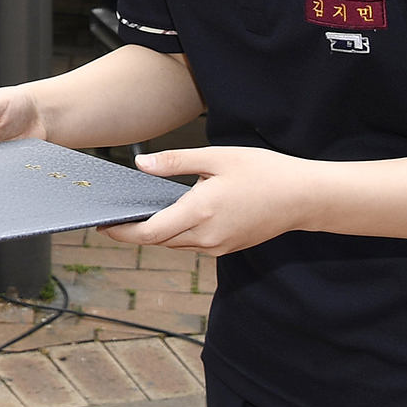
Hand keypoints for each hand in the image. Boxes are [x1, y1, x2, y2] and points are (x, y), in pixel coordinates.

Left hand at [99, 146, 317, 255]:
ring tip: (141, 211)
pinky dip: (180, 232)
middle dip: (136, 230)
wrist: (303, 197)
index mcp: (201, 211)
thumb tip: (141, 165)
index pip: (150, 232)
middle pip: (159, 240)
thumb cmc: (263, 171)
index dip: (123, 232)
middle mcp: (207, 236)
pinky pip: (194, 243)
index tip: (104, 225)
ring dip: (158, 231)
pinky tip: (176, 214)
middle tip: (116, 214)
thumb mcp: (217, 157)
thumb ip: (176, 162)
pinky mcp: (228, 248)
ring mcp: (219, 246)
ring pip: (176, 243)